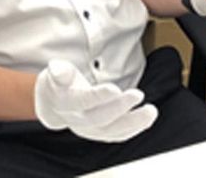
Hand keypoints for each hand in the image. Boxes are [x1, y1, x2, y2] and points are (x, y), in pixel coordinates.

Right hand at [34, 59, 157, 141]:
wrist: (54, 104)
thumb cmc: (59, 83)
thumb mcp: (55, 73)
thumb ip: (59, 72)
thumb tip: (57, 69)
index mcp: (65, 103)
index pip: (82, 102)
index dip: (98, 96)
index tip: (115, 89)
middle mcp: (76, 121)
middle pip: (99, 118)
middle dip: (120, 107)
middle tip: (138, 95)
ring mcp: (89, 130)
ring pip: (111, 131)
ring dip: (133, 122)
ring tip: (151, 111)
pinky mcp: (100, 134)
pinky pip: (117, 135)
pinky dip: (134, 129)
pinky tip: (147, 119)